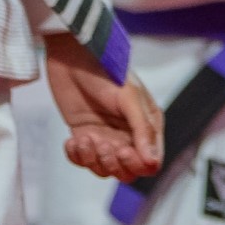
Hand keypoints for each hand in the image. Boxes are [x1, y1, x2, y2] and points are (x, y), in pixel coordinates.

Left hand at [44, 31, 161, 181]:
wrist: (71, 54)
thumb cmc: (105, 69)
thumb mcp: (128, 97)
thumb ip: (142, 129)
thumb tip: (153, 163)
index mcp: (147, 123)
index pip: (149, 161)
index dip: (136, 163)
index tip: (121, 149)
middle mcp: (128, 133)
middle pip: (126, 171)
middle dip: (112, 163)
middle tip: (101, 142)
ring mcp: (105, 135)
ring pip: (104, 168)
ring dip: (92, 158)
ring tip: (84, 137)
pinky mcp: (84, 135)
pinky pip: (82, 160)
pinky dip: (76, 156)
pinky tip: (72, 139)